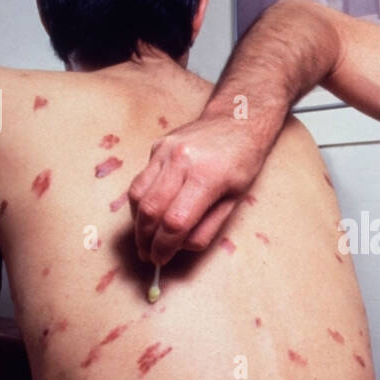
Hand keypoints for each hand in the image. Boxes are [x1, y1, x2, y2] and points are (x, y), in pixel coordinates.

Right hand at [129, 112, 265, 264]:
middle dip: (145, 239)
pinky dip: (140, 202)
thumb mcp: (235, 199)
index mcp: (206, 177)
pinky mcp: (156, 147)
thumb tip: (181, 247)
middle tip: (148, 255)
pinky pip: (140, 180)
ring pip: (137, 194)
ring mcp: (165, 151)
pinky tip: (148, 214)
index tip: (161, 260)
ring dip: (137, 223)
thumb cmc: (242, 161)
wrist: (237, 120)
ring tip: (144, 239)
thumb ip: (208, 227)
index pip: (175, 222)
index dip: (164, 246)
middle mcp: (181, 161)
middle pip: (150, 210)